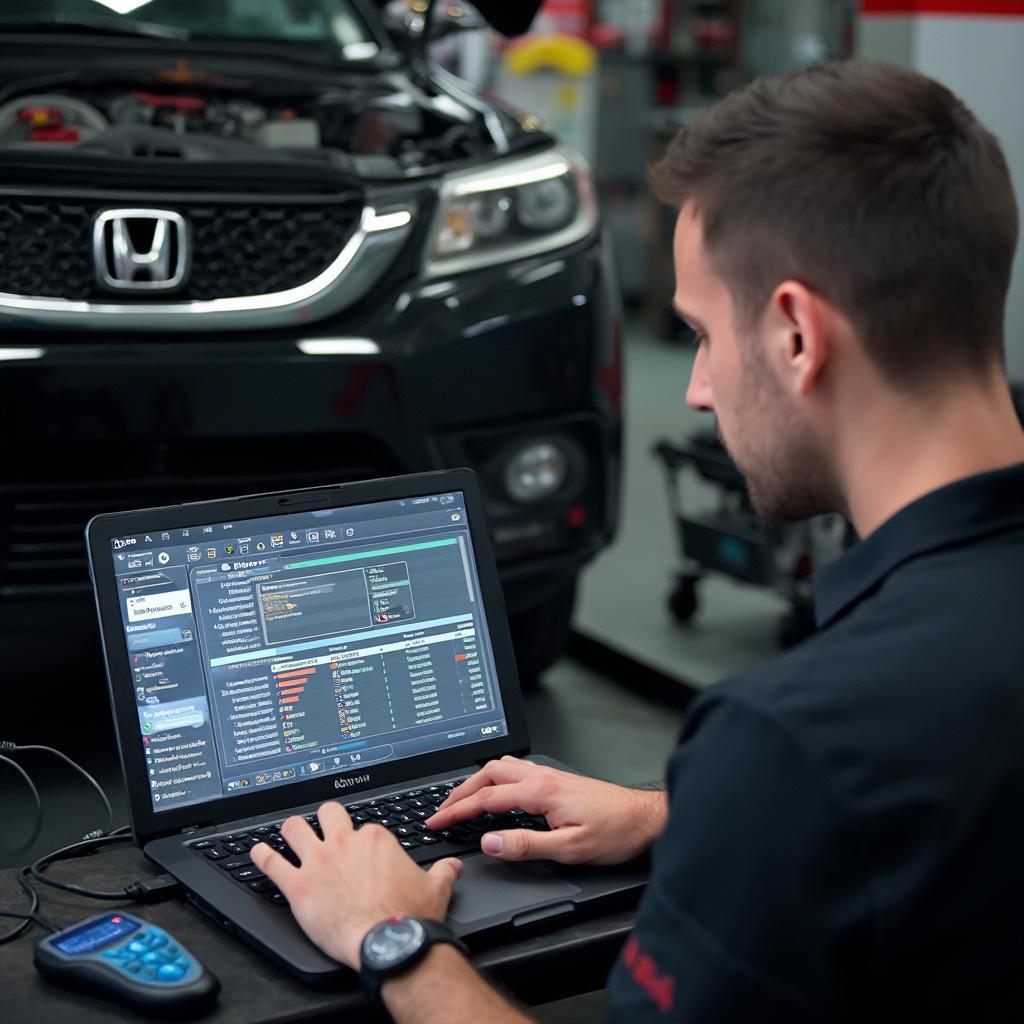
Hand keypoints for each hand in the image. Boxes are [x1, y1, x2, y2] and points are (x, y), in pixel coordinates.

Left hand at [250, 801, 462, 968]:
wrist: (388, 942)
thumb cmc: (409, 917)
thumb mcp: (436, 887)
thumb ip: (443, 872)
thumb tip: (452, 867)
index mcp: (375, 839)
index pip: (363, 828)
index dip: (362, 840)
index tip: (362, 852)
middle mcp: (345, 843)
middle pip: (328, 813)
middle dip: (326, 819)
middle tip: (325, 828)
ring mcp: (319, 862)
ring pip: (295, 828)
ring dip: (290, 830)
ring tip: (288, 832)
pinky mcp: (298, 886)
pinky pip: (272, 863)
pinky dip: (262, 856)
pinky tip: (257, 852)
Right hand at [427, 756, 666, 865]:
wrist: (646, 819)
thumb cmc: (616, 833)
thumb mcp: (570, 849)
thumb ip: (526, 845)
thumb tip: (489, 842)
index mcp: (541, 792)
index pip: (487, 799)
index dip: (457, 811)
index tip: (437, 821)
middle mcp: (543, 777)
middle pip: (489, 774)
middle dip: (460, 791)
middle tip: (442, 809)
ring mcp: (551, 776)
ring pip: (503, 767)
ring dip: (477, 781)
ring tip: (462, 798)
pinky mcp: (558, 781)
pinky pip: (516, 771)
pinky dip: (496, 779)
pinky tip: (497, 791)